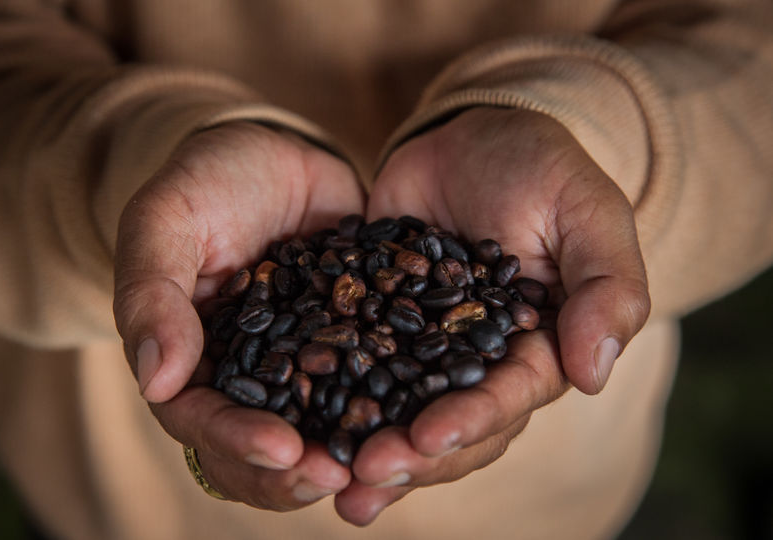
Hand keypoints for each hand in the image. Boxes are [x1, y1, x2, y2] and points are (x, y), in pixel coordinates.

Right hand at [113, 122, 363, 508]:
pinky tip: (429, 411)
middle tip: (340, 476)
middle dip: (295, 473)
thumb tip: (158, 383)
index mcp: (189, 361)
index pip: (200, 420)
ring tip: (386, 461)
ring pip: (318, 432)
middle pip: (260, 449)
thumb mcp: (166, 222)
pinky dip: (395, 405)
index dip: (236, 442)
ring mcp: (303, 365)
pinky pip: (372, 384)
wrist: (274, 151)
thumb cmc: (205, 182)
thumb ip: (153, 296)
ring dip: (347, 453)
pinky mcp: (352, 343)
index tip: (283, 451)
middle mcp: (248, 377)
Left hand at [334, 107, 650, 523]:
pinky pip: (353, 365)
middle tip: (365, 472)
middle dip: (411, 453)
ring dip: (368, 446)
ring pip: (398, 410)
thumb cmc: (542, 168)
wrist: (473, 135)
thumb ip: (606, 288)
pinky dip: (329, 396)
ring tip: (329, 479)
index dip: (470, 421)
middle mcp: (477, 362)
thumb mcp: (588, 213)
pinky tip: (295, 426)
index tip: (428, 436)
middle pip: (449, 423)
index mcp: (536, 349)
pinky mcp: (376, 323)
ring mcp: (423, 347)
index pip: (508, 397)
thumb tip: (594, 374)